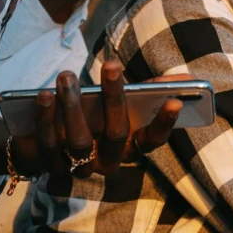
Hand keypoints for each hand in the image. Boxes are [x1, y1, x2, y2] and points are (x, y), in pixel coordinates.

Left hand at [5, 61, 186, 176]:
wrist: (44, 141)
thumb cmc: (91, 115)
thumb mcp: (118, 103)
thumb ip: (148, 91)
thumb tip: (188, 78)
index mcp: (129, 147)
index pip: (152, 140)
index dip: (164, 123)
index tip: (175, 101)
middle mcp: (109, 161)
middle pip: (116, 133)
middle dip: (114, 97)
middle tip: (112, 65)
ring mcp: (80, 167)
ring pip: (79, 141)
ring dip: (72, 106)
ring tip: (66, 77)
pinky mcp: (52, 166)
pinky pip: (50, 144)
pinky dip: (46, 118)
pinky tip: (44, 95)